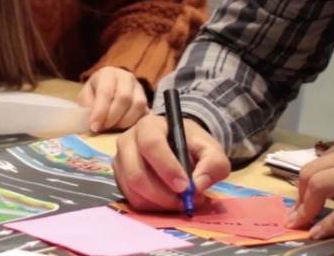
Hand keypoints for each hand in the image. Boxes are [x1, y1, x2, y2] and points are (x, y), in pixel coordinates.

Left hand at [79, 66, 148, 131]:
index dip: (100, 112)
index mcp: (108, 73)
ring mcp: (139, 88)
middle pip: (124, 98)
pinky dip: (135, 124)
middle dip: (112, 118)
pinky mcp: (147, 100)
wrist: (108, 89)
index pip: (106, 92)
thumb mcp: (85, 97)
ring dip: (125, 122)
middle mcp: (126, 77)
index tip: (94, 127)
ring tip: (113, 128)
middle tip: (103, 128)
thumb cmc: (94, 94)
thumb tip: (94, 122)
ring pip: (138, 105)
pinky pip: (145, 113)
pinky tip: (124, 128)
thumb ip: (87, 107)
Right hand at [113, 113, 230, 211]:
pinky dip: (152, 207)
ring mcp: (120, 161)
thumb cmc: (192, 146)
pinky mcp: (120, 179)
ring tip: (180, 202)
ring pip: (133, 189)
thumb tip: (198, 184)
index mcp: (150, 126)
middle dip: (162, 193)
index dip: (167, 168)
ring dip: (159, 203)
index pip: (151, 145)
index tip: (185, 187)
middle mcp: (128, 141)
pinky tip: (168, 203)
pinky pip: (132, 200)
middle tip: (184, 202)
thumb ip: (213, 163)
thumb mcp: (211, 150)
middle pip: (136, 172)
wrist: (179, 147)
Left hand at [286, 132, 333, 238]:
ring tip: (302, 226)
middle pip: (311, 172)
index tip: (303, 202)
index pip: (319, 162)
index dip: (306, 184)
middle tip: (297, 217)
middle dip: (300, 197)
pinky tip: (319, 232)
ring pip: (320, 185)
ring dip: (306, 208)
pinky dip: (328, 222)